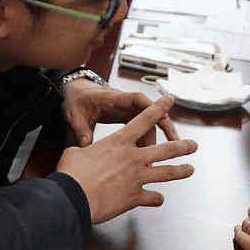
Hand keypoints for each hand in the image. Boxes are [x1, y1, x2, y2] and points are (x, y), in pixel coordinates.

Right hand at [56, 96, 198, 223]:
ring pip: (169, 172)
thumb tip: (81, 149)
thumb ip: (84, 148)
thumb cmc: (72, 173)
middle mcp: (134, 157)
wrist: (74, 196)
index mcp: (119, 142)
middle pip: (167, 149)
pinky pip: (154, 197)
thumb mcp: (76, 152)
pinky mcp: (136, 197)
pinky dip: (157, 199)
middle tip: (193, 145)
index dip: (160, 108)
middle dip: (184, 146)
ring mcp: (138, 177)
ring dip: (182, 171)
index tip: (170, 100)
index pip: (145, 119)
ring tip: (190, 169)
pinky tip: (159, 199)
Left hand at [61, 79, 178, 146]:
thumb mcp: (74, 114)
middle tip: (175, 143)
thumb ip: (80, 129)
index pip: (137, 99)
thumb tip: (85, 145)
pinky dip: (148, 141)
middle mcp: (125, 104)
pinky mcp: (127, 117)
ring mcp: (128, 110)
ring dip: (158, 139)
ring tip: (165, 156)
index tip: (163, 115)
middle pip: (151, 114)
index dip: (152, 107)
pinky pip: (142, 129)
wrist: (75, 93)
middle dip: (165, 127)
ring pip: (149, 124)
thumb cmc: (76, 100)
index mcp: (113, 99)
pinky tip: (151, 155)